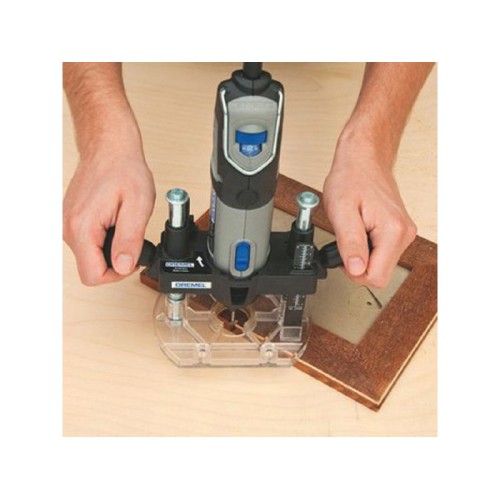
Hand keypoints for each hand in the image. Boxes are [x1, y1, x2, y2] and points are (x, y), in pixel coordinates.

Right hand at [63, 144, 154, 285]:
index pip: (93, 276)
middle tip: (132, 240)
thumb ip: (129, 240)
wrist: (110, 148)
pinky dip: (105, 239)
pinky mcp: (73, 220)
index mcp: (83, 228)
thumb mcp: (137, 207)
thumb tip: (123, 267)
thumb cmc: (124, 170)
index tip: (132, 258)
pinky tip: (115, 222)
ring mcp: (68, 224)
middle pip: (91, 268)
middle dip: (116, 261)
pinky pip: (89, 243)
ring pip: (90, 257)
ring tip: (124, 226)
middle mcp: (69, 228)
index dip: (117, 274)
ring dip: (111, 249)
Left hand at [323, 131, 416, 288]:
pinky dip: (367, 246)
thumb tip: (356, 270)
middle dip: (358, 264)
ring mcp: (404, 233)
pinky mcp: (399, 231)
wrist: (363, 159)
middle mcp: (405, 234)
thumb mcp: (341, 211)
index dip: (353, 272)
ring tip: (354, 230)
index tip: (343, 254)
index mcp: (393, 232)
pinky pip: (381, 253)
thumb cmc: (351, 178)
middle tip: (347, 240)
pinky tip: (361, 229)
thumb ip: (350, 243)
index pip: (376, 278)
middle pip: (380, 274)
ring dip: (362, 254)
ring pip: (380, 265)